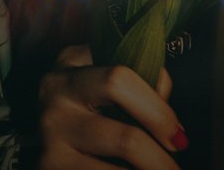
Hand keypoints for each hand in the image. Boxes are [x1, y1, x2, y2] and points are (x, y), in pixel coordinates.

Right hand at [38, 45, 187, 168]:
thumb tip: (167, 107)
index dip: (157, 112)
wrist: (44, 125)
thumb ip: (141, 77)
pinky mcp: (47, 169)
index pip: (121, 82)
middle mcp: (55, 100)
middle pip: (123, 138)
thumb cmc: (88, 95)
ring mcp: (48, 140)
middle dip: (157, 160)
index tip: (179, 137)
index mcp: (72, 65)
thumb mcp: (105, 72)